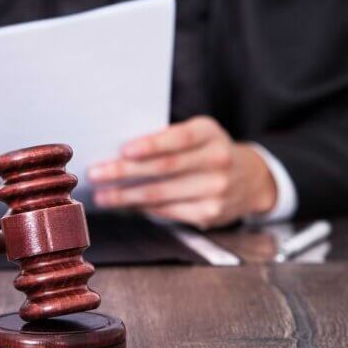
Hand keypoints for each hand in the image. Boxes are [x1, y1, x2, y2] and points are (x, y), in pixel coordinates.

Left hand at [88, 116, 276, 228]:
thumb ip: (166, 139)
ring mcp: (216, 190)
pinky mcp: (209, 214)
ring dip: (125, 196)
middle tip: (96, 174)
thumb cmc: (207, 151)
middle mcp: (217, 161)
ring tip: (101, 195)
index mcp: (210, 133)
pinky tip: (123, 205)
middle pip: (164, 168)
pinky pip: (167, 211)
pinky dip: (141, 208)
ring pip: (161, 194)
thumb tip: (119, 153)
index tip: (124, 150)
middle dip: (124, 172)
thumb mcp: (197, 135)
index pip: (179, 138)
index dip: (151, 144)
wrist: (251, 179)